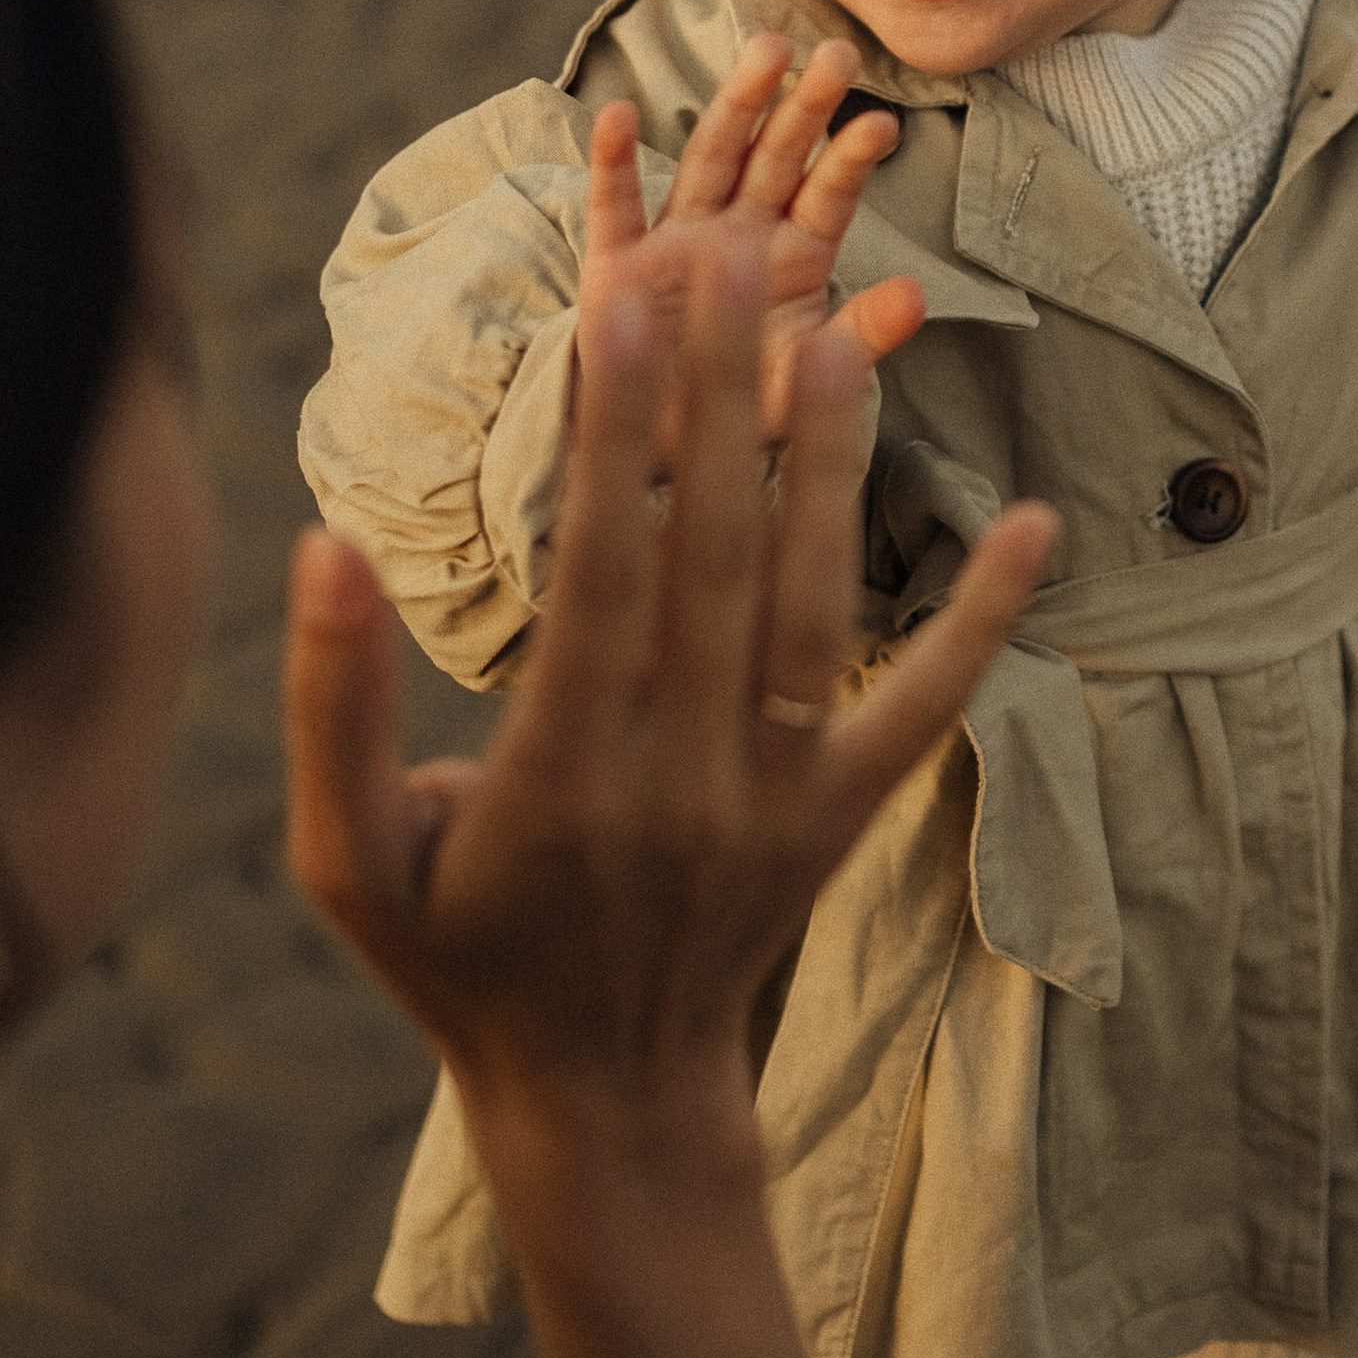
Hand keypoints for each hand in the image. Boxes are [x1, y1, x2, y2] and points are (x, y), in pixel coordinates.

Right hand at [287, 221, 1056, 1157]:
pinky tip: (1034, 526)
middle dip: (721, 400)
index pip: (602, 570)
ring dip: (834, 470)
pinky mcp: (844, 820)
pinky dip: (982, 621)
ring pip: (815, 609)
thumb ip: (331, 707)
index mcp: (563, 777)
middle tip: (729, 258)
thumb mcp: (345, 862)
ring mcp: (777, 801)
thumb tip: (323, 546)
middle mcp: (684, 781)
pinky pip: (925, 710)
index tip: (617, 300)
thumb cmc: (459, 957)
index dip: (614, 433)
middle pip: (715, 559)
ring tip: (842, 335)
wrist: (599, 1099)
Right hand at [580, 32, 924, 464]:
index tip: (883, 125)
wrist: (663, 456)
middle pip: (776, 159)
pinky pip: (614, 210)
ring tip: (768, 52)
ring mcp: (677, 245)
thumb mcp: (810, 384)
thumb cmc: (745, 413)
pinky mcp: (617, 271)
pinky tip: (619, 114)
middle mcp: (738, 237)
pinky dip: (613, 164)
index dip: (851, 160)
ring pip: (709, 161)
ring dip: (736, 106)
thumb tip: (919, 297)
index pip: (828, 198)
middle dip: (805, 106)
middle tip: (839, 54)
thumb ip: (860, 339)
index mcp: (794, 262)